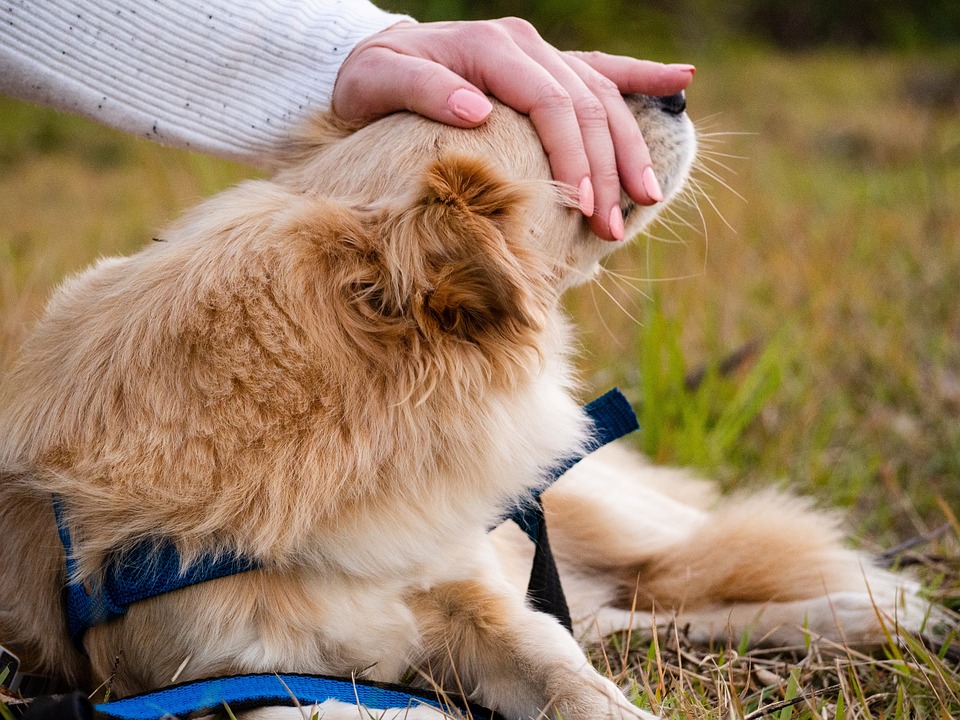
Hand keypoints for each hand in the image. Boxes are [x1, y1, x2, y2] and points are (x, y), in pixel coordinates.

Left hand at [332, 18, 694, 240]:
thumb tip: (476, 109)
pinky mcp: (545, 66)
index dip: (574, 156)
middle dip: (607, 168)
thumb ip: (423, 91)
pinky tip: (681, 82)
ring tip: (648, 196)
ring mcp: (540, 53)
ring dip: (629, 148)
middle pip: (585, 105)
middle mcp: (524, 46)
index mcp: (491, 47)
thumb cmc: (370, 80)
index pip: (550, 103)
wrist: (373, 58)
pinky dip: (642, 76)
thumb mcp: (377, 83)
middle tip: (613, 228)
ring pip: (603, 95)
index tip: (584, 207)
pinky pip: (603, 68)